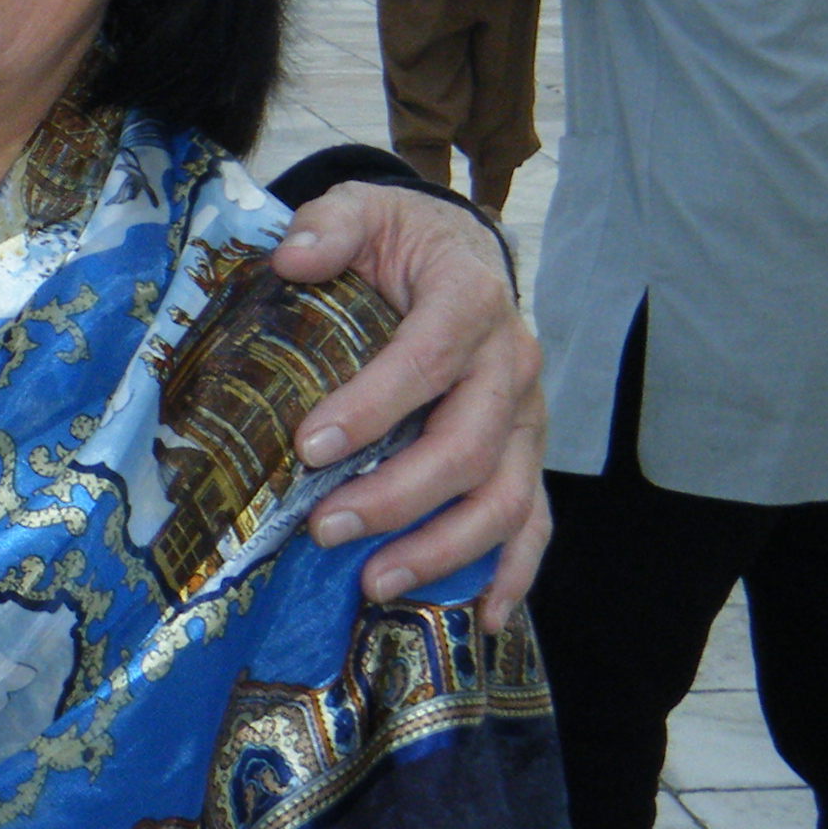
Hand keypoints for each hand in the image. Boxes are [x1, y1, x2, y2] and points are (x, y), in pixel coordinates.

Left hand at [272, 183, 550, 620]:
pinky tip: (482, 619)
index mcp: (471, 298)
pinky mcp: (529, 454)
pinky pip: (535, 522)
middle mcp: (512, 362)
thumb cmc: (401, 240)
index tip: (308, 445)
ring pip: (505, 497)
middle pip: (468, 444)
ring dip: (443, 548)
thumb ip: (330, 225)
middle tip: (323, 528)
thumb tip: (292, 257)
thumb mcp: (363, 209)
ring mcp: (529, 417)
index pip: (427, 359)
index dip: (371, 407)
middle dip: (396, 496)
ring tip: (373, 581)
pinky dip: (514, 573)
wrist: (459, 251)